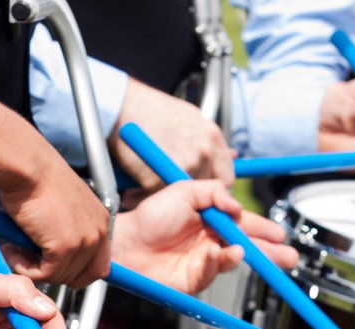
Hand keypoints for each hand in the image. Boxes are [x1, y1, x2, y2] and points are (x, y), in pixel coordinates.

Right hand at [0, 145, 110, 288]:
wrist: (26, 166)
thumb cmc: (35, 178)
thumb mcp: (61, 207)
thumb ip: (65, 231)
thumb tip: (51, 257)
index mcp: (100, 221)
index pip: (99, 265)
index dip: (74, 273)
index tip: (52, 269)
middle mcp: (98, 231)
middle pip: (83, 276)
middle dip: (53, 275)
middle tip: (28, 259)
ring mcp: (85, 240)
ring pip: (60, 277)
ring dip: (33, 270)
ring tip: (15, 250)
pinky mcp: (66, 247)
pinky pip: (44, 274)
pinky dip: (24, 269)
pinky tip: (12, 250)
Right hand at [111, 79, 234, 189]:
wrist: (122, 106)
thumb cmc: (151, 109)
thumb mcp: (190, 117)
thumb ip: (209, 140)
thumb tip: (231, 155)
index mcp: (212, 136)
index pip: (227, 176)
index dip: (214, 183)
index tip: (203, 185)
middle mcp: (203, 151)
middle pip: (208, 188)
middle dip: (194, 189)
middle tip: (177, 184)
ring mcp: (183, 165)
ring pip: (185, 195)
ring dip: (171, 191)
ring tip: (155, 179)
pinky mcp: (161, 177)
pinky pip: (160, 195)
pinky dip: (149, 194)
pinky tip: (141, 183)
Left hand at [112, 180, 297, 293]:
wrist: (126, 242)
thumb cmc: (149, 217)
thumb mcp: (184, 190)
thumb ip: (213, 192)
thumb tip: (237, 205)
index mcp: (211, 220)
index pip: (244, 225)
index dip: (263, 230)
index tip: (279, 234)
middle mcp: (210, 241)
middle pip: (247, 247)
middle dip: (269, 253)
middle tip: (287, 257)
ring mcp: (203, 261)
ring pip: (234, 261)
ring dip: (247, 256)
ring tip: (249, 251)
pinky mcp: (194, 279)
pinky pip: (214, 271)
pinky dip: (220, 261)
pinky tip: (219, 251)